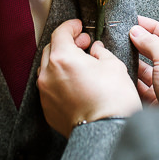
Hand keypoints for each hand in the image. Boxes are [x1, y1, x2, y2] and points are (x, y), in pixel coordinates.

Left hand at [37, 19, 141, 136]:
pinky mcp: (47, 109)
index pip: (60, 33)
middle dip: (66, 43)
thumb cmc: (112, 98)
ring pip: (47, 69)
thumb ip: (100, 52)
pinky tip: (74, 83)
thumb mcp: (113, 66)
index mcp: (62, 58)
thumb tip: (96, 49)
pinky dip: (59, 80)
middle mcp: (48, 74)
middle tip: (83, 44)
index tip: (79, 26)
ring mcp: (45, 93)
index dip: (70, 27)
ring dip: (60, 62)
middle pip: (51, 49)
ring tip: (79, 64)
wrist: (106, 132)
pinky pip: (49, 87)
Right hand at [131, 16, 158, 106]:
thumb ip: (150, 42)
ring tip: (119, 52)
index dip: (152, 26)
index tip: (134, 21)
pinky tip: (123, 71)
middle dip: (141, 44)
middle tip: (123, 36)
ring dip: (135, 61)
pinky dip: (134, 78)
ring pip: (150, 67)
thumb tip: (136, 30)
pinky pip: (145, 84)